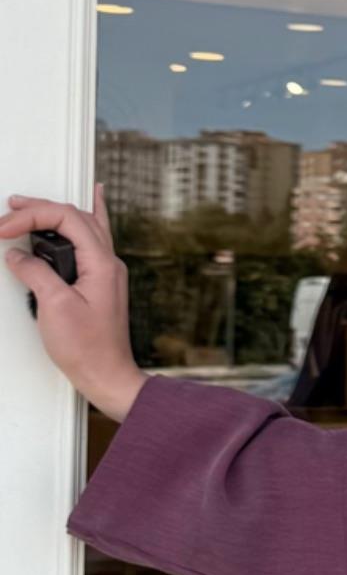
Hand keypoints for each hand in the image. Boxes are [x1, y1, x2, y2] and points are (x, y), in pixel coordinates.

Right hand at [1, 184, 144, 420]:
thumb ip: (35, 273)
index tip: (4, 228)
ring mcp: (107, 271)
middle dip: (39, 208)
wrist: (107, 376)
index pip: (66, 219)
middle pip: (75, 216)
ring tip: (27, 206)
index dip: (32, 216)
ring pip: (85, 224)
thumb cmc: (89, 349)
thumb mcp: (55, 307)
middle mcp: (109, 263)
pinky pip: (95, 237)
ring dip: (54, 211)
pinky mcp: (100, 282)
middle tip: (9, 209)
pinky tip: (96, 198)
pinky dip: (88, 216)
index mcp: (102, 264)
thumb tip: (18, 255)